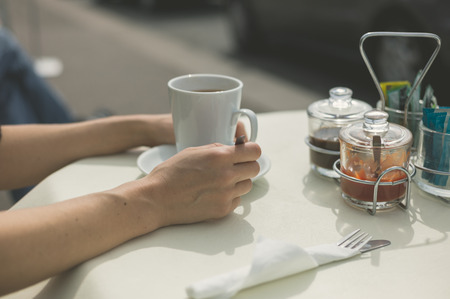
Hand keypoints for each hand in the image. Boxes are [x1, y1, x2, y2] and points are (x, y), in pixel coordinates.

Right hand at [136, 142, 260, 227]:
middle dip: (247, 165)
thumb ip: (217, 149)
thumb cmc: (171, 173)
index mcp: (220, 156)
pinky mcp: (222, 210)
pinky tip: (213, 194)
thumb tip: (234, 149)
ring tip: (220, 181)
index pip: (255, 151)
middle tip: (235, 166)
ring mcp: (226, 194)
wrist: (156, 199)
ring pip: (247, 185)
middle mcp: (227, 175)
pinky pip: (237, 200)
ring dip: (238, 181)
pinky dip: (229, 196)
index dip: (251, 150)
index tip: (247, 152)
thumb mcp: (193, 151)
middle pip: (255, 168)